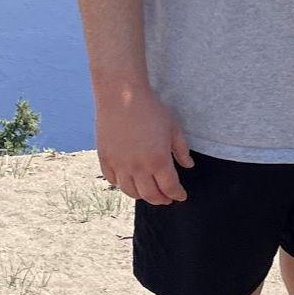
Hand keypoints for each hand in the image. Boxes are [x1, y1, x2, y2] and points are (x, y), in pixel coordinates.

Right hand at [95, 83, 193, 204]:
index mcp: (158, 160)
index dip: (177, 195)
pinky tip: (128, 181)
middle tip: (167, 199)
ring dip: (142, 196)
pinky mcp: (105, 158)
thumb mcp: (173, 127)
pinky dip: (121, 184)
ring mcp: (119, 164)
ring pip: (130, 192)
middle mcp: (138, 167)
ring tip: (148, 192)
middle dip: (161, 200)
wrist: (121, 94)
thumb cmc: (150, 108)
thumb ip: (181, 149)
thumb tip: (188, 165)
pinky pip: (112, 180)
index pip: (170, 188)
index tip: (181, 196)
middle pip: (150, 195)